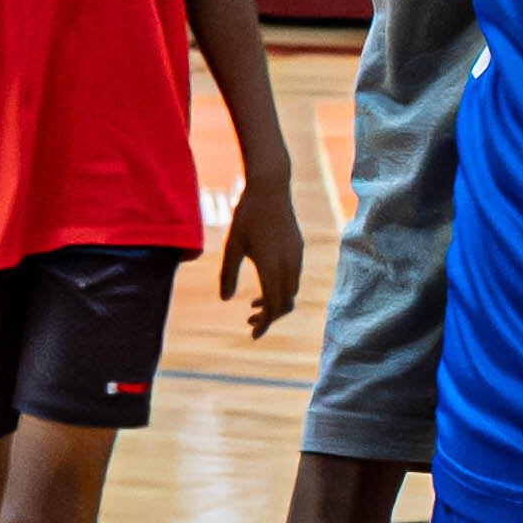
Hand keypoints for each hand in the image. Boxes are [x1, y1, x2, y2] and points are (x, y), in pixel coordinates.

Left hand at [219, 167, 305, 334]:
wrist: (271, 187)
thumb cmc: (247, 215)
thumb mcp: (232, 245)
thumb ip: (228, 274)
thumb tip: (224, 299)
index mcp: (271, 266)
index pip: (273, 306)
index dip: (264, 324)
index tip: (253, 334)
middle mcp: (288, 264)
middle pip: (285, 304)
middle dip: (269, 317)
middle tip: (249, 321)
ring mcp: (296, 256)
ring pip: (290, 292)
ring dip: (275, 302)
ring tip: (252, 304)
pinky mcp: (298, 248)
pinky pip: (293, 278)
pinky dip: (281, 288)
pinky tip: (265, 283)